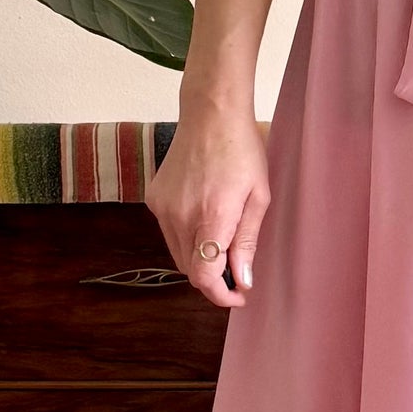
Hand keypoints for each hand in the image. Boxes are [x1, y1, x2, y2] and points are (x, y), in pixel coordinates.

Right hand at [145, 104, 267, 306]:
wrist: (210, 115)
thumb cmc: (242, 151)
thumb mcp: (258, 198)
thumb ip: (247, 242)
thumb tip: (242, 280)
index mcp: (211, 217)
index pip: (204, 276)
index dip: (220, 295)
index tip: (238, 296)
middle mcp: (181, 216)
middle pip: (190, 270)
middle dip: (213, 278)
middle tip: (237, 270)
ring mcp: (163, 208)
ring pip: (178, 254)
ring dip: (200, 258)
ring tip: (223, 240)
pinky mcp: (154, 200)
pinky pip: (169, 233)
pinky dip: (186, 237)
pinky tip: (204, 216)